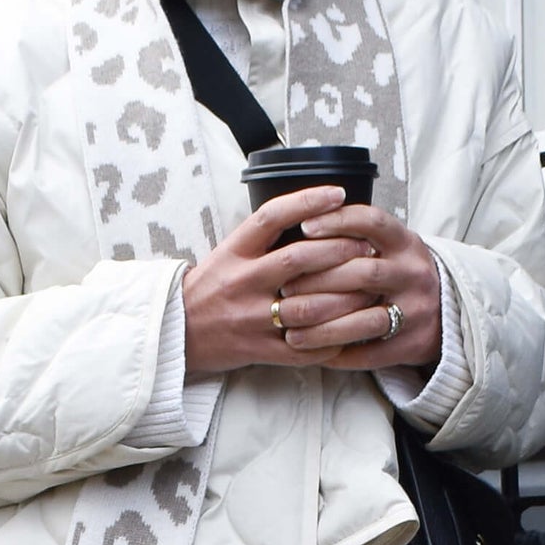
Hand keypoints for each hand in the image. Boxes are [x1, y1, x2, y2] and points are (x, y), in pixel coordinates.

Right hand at [181, 187, 382, 374]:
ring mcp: (251, 318)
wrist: (176, 330)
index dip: (307, 201)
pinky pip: (304, 347)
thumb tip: (314, 215)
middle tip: (367, 246)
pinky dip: (332, 338)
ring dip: (345, 296)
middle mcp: (242, 281)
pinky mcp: (259, 350)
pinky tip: (352, 328)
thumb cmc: (211, 287)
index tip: (338, 194)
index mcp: (234, 251)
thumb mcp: (228, 252)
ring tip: (369, 286)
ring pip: (307, 305)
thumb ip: (264, 238)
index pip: (272, 216)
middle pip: (298, 259)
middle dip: (340, 250)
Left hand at [276, 202, 441, 371]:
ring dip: (323, 327)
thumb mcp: (388, 247)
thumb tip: (297, 234)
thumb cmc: (398, 274)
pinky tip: (313, 353)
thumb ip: (353, 240)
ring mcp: (416, 310)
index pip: (373, 222)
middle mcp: (413, 273)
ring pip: (366, 320)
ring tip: (290, 331)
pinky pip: (371, 354)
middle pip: (364, 273)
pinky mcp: (412, 344)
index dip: (338, 222)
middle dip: (319, 282)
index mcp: (405, 243)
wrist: (446, 311)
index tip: (304, 227)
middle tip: (284, 290)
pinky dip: (338, 354)